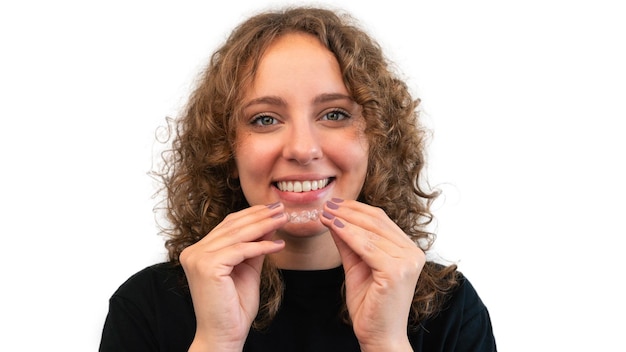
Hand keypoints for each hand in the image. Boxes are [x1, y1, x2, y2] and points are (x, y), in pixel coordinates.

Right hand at [180, 203, 286, 351]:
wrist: (224, 336)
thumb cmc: (234, 307)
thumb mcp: (247, 269)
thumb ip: (254, 247)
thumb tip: (269, 223)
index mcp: (198, 252)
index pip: (227, 226)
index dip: (251, 214)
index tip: (273, 209)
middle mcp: (193, 252)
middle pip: (232, 227)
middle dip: (260, 216)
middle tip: (281, 208)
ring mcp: (197, 258)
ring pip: (237, 235)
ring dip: (264, 225)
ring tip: (284, 219)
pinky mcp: (207, 267)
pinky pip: (241, 250)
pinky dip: (262, 246)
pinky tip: (279, 245)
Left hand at [320, 199, 422, 351]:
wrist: (379, 336)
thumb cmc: (370, 305)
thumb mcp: (357, 266)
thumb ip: (349, 243)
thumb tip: (333, 217)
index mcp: (409, 251)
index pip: (381, 220)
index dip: (356, 209)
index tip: (334, 203)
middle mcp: (413, 254)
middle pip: (377, 222)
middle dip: (348, 211)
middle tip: (326, 204)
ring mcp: (408, 262)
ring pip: (371, 233)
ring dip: (344, 220)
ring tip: (325, 213)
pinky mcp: (397, 272)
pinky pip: (367, 247)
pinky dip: (347, 234)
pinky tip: (332, 226)